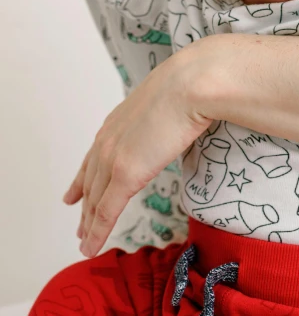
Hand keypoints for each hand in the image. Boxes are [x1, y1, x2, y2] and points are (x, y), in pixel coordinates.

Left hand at [62, 44, 212, 257]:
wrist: (191, 85)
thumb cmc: (191, 85)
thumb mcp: (168, 99)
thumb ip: (164, 112)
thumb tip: (182, 115)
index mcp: (119, 120)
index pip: (95, 156)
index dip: (84, 178)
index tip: (74, 195)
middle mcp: (109, 138)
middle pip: (91, 180)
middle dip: (85, 205)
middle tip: (80, 225)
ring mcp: (114, 156)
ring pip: (96, 199)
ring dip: (90, 223)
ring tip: (85, 241)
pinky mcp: (125, 175)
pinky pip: (106, 211)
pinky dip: (97, 232)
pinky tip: (91, 246)